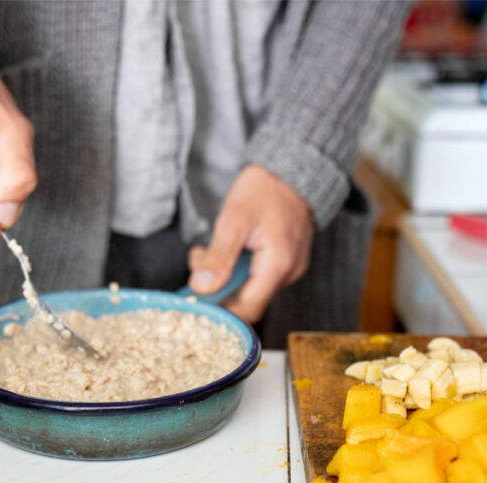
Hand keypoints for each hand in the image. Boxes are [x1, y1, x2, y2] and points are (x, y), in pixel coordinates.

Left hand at [187, 165, 312, 322]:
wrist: (291, 169)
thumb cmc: (264, 189)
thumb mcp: (234, 220)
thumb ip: (218, 257)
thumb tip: (201, 288)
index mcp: (278, 265)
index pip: (247, 309)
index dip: (220, 310)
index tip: (196, 297)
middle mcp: (289, 273)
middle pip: (247, 300)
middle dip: (218, 287)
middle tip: (199, 259)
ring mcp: (290, 269)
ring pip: (251, 289)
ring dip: (225, 276)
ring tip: (210, 250)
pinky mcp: (287, 263)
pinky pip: (259, 277)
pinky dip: (238, 269)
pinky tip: (229, 249)